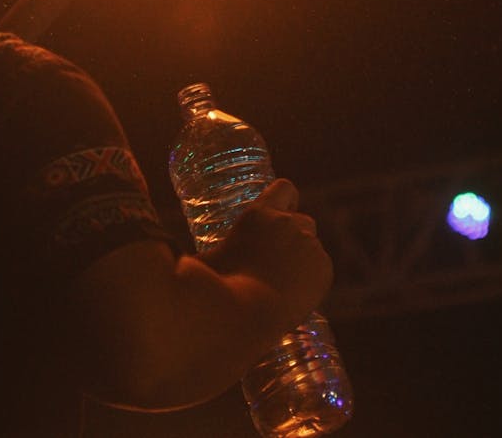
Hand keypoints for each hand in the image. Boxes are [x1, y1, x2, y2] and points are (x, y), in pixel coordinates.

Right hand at [203, 178, 332, 326]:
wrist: (243, 313)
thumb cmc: (214, 286)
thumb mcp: (205, 259)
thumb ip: (203, 252)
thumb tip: (179, 259)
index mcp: (259, 214)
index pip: (286, 188)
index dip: (284, 200)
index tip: (278, 214)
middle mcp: (287, 223)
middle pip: (305, 220)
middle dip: (294, 236)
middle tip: (278, 261)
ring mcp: (308, 245)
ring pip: (312, 247)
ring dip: (302, 258)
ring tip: (286, 282)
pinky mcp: (322, 268)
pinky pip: (321, 269)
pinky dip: (313, 278)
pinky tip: (299, 295)